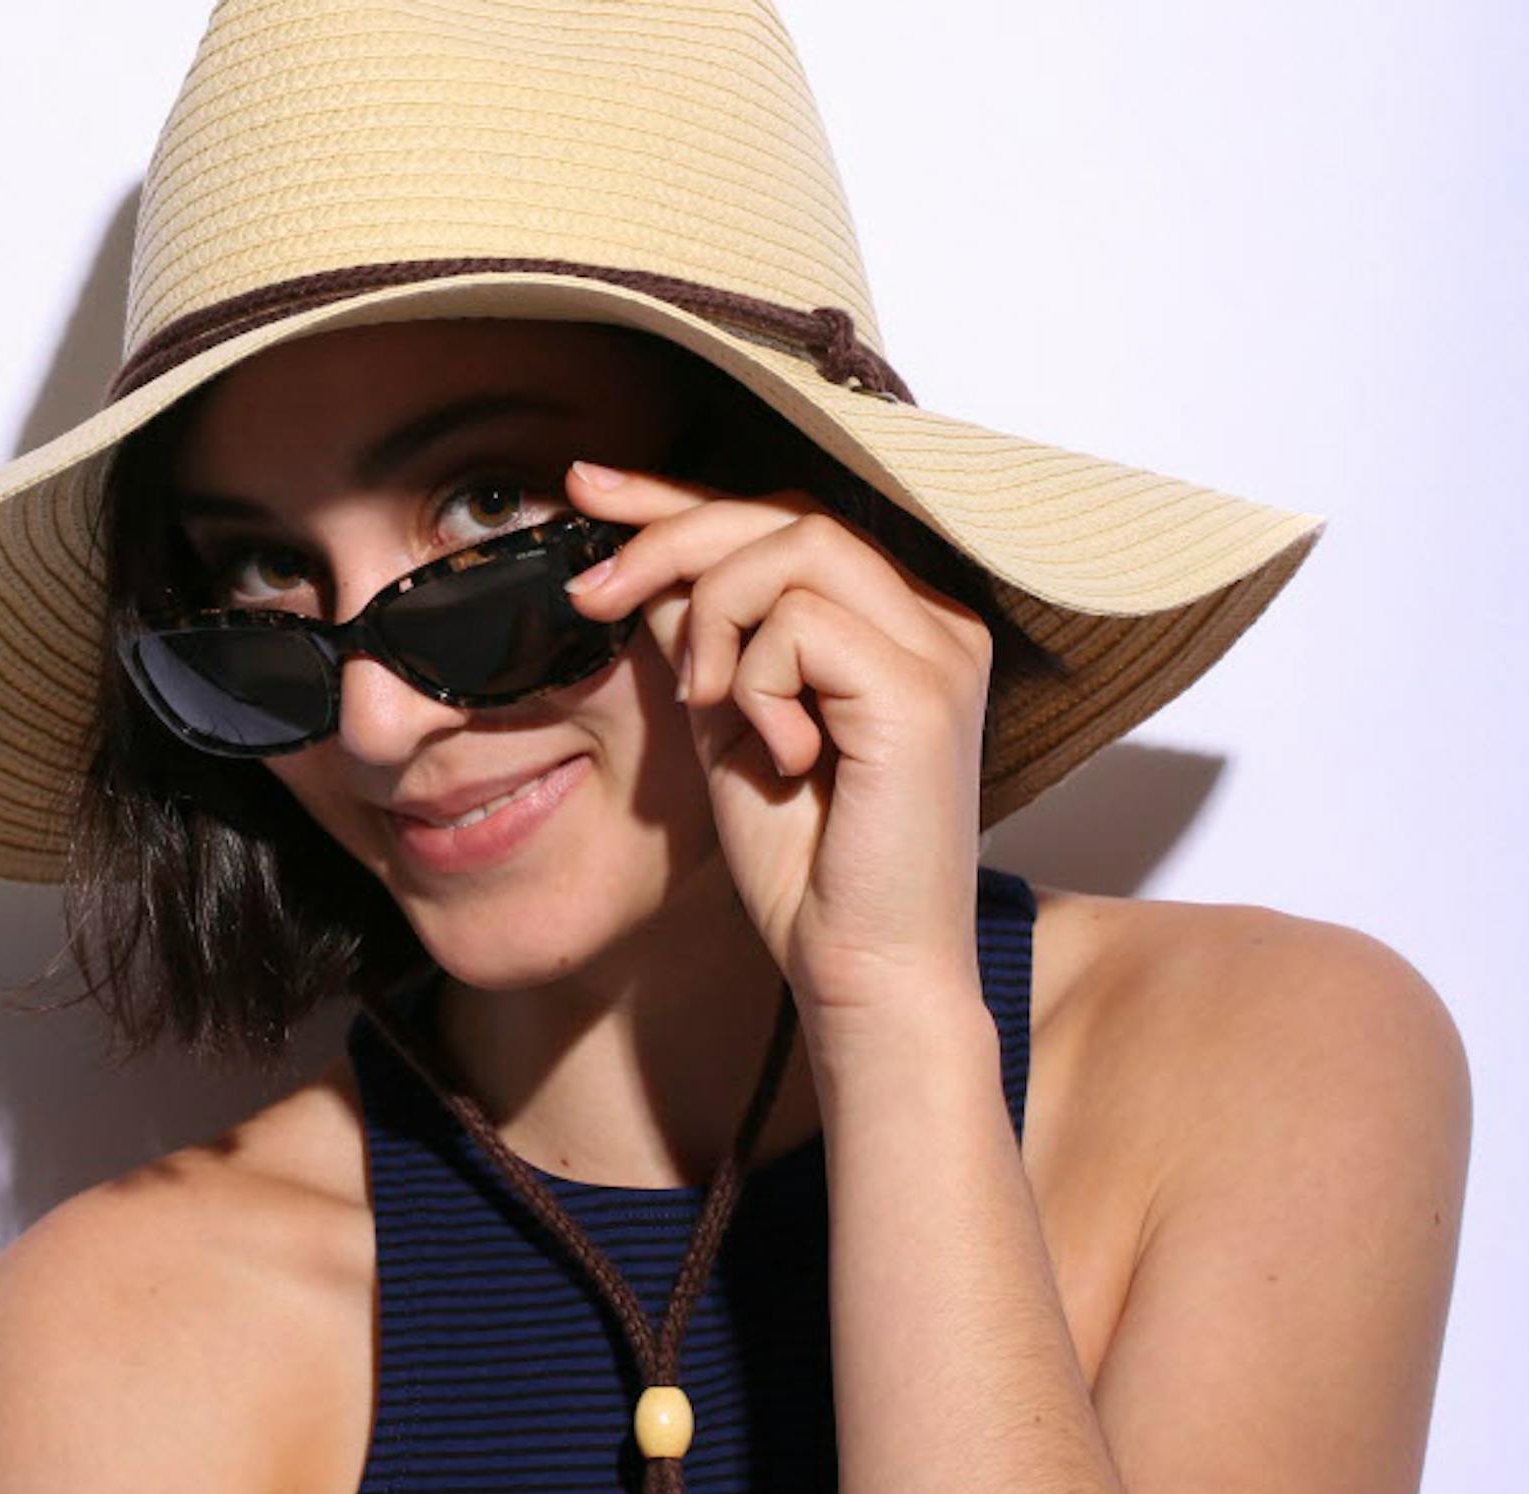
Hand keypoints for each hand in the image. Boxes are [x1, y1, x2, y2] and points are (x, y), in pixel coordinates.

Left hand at [561, 459, 993, 1025]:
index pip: (784, 520)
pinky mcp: (923, 690)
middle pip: (787, 512)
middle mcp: (934, 622)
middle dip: (669, 538)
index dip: (680, 498)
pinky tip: (778, 751)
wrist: (860, 971)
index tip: (589, 487)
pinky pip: (802, 623)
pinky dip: (757, 679)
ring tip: (706, 701)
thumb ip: (707, 640)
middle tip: (592, 591)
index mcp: (896, 624)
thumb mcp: (731, 725)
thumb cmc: (805, 866)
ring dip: (714, 615)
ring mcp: (939, 650)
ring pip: (794, 546)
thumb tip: (648, 565)